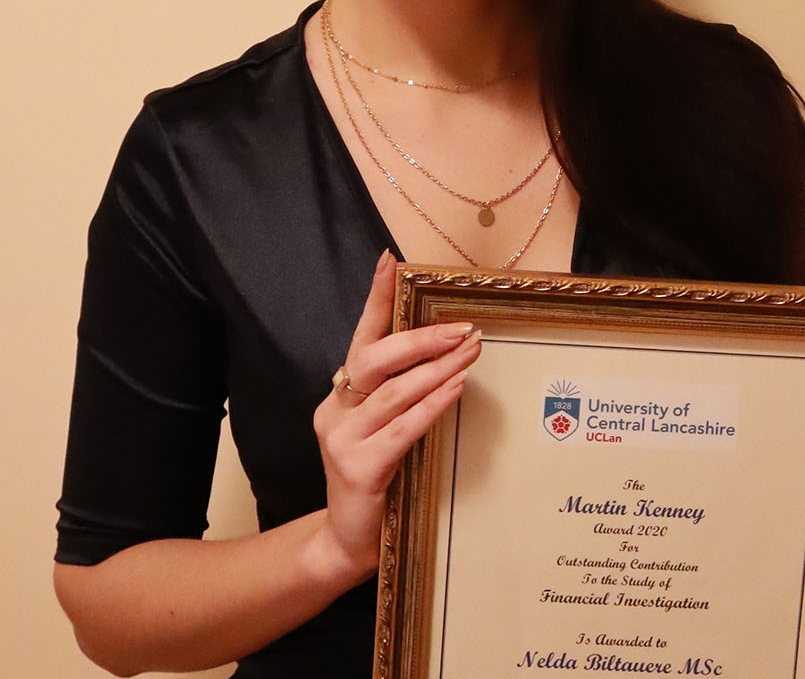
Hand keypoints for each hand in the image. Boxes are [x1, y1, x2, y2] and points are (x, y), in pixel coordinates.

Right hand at [311, 251, 480, 577]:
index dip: (374, 299)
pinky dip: (432, 405)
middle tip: (462, 328)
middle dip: (420, 338)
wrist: (348, 542)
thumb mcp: (382, 432)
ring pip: (392, 392)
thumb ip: (399, 397)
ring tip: (471, 351)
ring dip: (437, 368)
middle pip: (374, 360)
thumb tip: (447, 355)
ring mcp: (342, 441)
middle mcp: (333, 412)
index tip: (390, 261)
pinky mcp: (359, 469)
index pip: (360, 339)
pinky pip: (402, 429)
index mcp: (339, 397)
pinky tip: (456, 389)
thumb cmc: (377, 481)